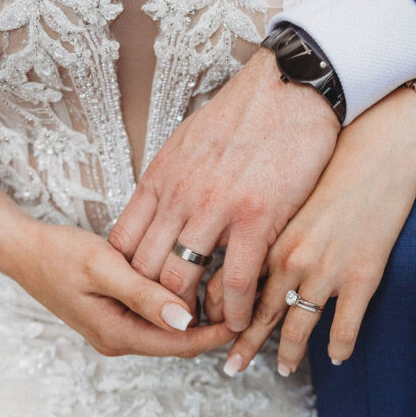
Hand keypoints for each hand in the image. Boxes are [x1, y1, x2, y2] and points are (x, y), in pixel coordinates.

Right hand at [15, 222, 234, 357]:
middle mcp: (120, 339)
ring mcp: (118, 329)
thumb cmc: (60, 254)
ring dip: (196, 313)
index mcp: (118, 334)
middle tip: (242, 297)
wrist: (25, 251)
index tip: (245, 315)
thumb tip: (185, 321)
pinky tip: (192, 280)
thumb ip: (144, 295)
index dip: (216, 333)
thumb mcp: (104, 268)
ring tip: (223, 287)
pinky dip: (177, 303)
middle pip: (179, 341)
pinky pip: (156, 316)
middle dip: (211, 324)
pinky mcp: (118, 314)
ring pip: (169, 328)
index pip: (181, 345)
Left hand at [108, 48, 339, 331]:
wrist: (292, 87)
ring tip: (204, 330)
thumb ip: (171, 179)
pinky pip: (236, 281)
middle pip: (145, 272)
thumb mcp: (188, 141)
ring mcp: (215, 210)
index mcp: (160, 179)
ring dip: (192, 315)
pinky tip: (243, 320)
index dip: (128, 280)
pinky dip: (236, 310)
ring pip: (182, 283)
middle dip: (154, 306)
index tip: (143, 297)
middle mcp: (179, 197)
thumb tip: (159, 206)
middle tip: (171, 324)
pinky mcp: (256, 218)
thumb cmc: (248, 113)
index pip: (123, 245)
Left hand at [205, 87, 415, 374]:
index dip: (219, 313)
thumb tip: (239, 240)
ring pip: (298, 328)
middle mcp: (290, 259)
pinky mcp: (362, 277)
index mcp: (266, 235)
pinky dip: (339, 348)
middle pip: (258, 315)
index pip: (230, 287)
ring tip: (283, 370)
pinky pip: (345, 327)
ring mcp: (326, 272)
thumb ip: (261, 219)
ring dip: (288, 355)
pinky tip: (336, 357)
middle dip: (242, 346)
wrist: (382, 150)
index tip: (212, 328)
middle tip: (230, 367)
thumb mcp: (283, 188)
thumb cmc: (332, 161)